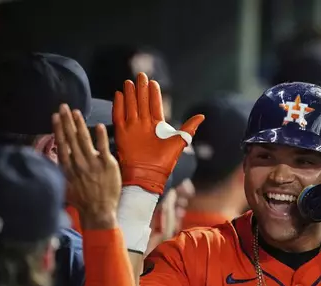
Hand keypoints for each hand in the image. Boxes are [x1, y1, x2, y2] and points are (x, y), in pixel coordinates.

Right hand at [53, 104, 119, 229]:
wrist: (99, 211)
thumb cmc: (82, 201)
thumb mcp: (64, 186)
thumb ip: (61, 170)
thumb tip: (56, 157)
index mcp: (67, 168)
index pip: (61, 144)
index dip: (58, 129)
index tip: (55, 116)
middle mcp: (78, 163)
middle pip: (71, 138)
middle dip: (67, 121)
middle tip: (64, 106)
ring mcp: (93, 163)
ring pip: (85, 140)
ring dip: (80, 125)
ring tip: (76, 112)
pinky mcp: (107, 165)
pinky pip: (103, 148)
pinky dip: (100, 136)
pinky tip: (98, 126)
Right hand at [114, 72, 204, 194]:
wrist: (148, 175)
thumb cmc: (164, 162)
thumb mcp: (179, 142)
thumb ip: (188, 128)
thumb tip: (202, 116)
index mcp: (157, 126)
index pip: (155, 105)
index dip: (154, 94)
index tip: (153, 82)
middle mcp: (144, 125)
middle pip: (142, 102)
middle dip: (141, 89)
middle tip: (141, 75)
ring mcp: (133, 128)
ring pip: (130, 106)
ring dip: (130, 94)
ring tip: (129, 82)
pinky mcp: (122, 133)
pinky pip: (119, 116)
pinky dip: (118, 105)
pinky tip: (118, 94)